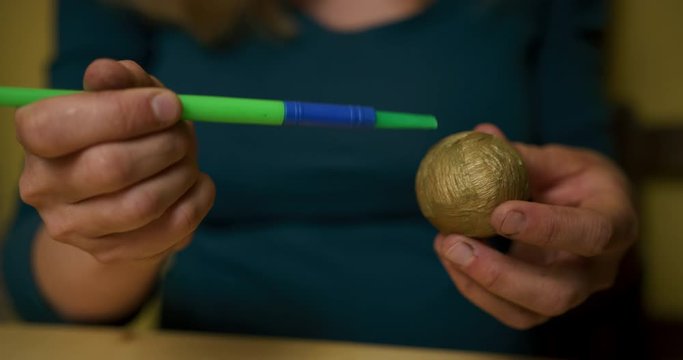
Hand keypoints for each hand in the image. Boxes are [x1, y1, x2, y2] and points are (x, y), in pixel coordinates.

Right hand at [16, 59, 215, 263]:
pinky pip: (168, 230)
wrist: (120, 193)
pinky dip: (196, 201)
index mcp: (36, 136)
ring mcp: (73, 226)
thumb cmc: (124, 132)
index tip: (170, 105)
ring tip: (189, 160)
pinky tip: (197, 184)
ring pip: (143, 205)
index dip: (124, 113)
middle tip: (185, 134)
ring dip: (182, 175)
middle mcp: (42, 186)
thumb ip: (121, 81)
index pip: (61, 126)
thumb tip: (108, 71)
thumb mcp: (125, 97)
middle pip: (112, 167)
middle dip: (166, 145)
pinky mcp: (108, 252)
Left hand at [433, 124, 637, 328]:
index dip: (546, 228)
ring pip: (527, 313)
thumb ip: (523, 156)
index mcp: (615, 224)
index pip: (591, 234)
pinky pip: (506, 310)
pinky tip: (449, 253)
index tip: (499, 213)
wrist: (588, 213)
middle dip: (498, 274)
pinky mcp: (540, 305)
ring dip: (476, 283)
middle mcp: (598, 270)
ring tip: (444, 244)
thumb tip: (481, 135)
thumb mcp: (560, 160)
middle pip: (556, 293)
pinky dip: (470, 286)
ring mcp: (570, 294)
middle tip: (453, 243)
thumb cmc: (576, 180)